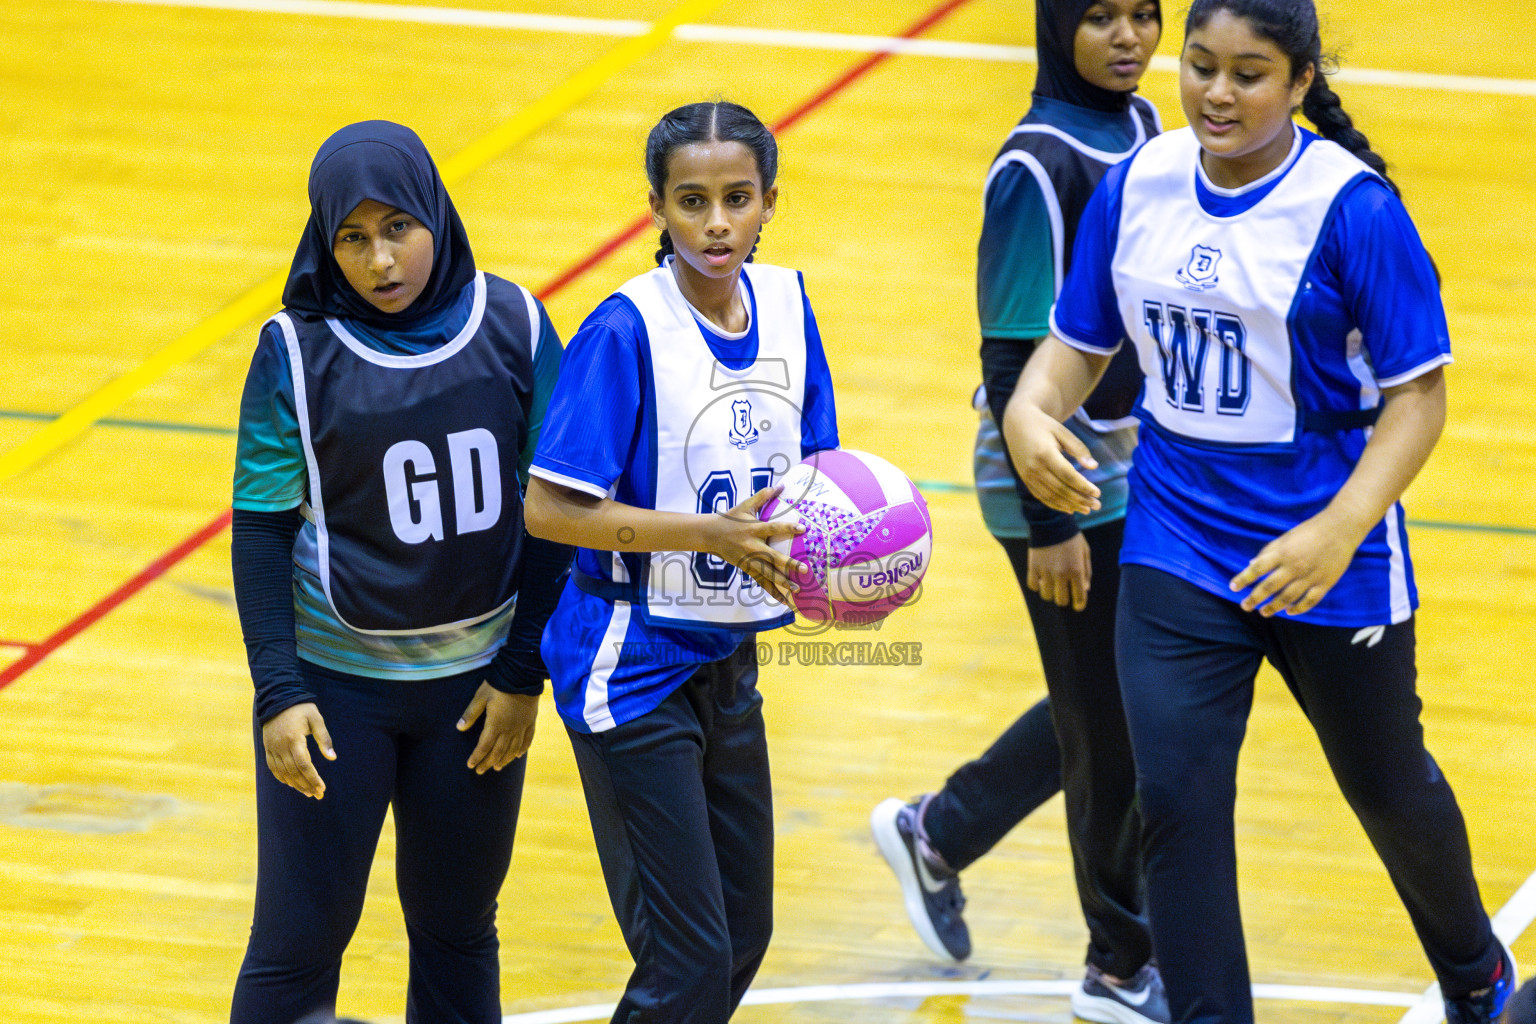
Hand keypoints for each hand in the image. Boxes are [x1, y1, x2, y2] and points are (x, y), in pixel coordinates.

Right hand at [261, 702, 334, 798]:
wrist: (277, 698)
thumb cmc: (301, 708)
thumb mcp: (316, 719)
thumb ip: (324, 739)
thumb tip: (333, 758)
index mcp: (294, 739)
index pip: (304, 765)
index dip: (313, 778)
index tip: (322, 788)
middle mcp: (281, 746)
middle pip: (294, 772)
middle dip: (307, 785)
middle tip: (317, 794)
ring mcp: (272, 748)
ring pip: (283, 772)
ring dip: (295, 784)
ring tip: (307, 792)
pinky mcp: (267, 748)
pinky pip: (272, 767)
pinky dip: (281, 777)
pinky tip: (290, 784)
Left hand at [458, 683, 537, 772]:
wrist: (522, 675)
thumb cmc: (498, 685)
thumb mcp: (480, 697)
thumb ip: (471, 713)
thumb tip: (459, 727)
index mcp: (495, 724)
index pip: (484, 746)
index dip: (477, 757)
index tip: (471, 765)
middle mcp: (509, 729)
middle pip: (498, 751)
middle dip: (488, 762)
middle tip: (481, 771)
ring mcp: (521, 727)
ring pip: (513, 749)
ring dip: (504, 760)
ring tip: (498, 767)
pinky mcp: (530, 722)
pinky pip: (527, 739)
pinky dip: (522, 749)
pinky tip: (518, 755)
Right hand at [704, 485, 807, 606]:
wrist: (710, 535)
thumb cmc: (731, 518)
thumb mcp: (745, 505)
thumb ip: (763, 496)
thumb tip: (781, 485)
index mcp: (752, 529)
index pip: (773, 528)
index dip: (787, 528)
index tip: (803, 529)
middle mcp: (752, 546)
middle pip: (772, 557)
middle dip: (788, 565)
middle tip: (805, 569)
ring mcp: (748, 560)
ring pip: (767, 574)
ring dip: (782, 583)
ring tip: (798, 590)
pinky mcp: (747, 569)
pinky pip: (761, 583)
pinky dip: (772, 592)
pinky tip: (785, 601)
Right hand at [1004, 403, 1100, 514]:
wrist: (1016, 424)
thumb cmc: (1044, 425)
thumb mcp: (1062, 432)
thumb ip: (1078, 448)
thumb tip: (1094, 467)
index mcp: (1045, 453)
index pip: (1068, 476)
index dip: (1083, 486)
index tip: (1097, 493)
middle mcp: (1035, 467)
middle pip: (1060, 489)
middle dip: (1080, 499)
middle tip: (1096, 505)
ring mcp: (1028, 475)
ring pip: (1051, 496)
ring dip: (1070, 505)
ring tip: (1086, 510)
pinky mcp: (1025, 479)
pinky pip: (1041, 496)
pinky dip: (1055, 505)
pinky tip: (1069, 509)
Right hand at [1027, 533, 1091, 610]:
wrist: (1052, 522)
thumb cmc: (1072, 538)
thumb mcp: (1085, 552)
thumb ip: (1087, 572)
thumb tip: (1085, 590)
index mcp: (1076, 570)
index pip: (1079, 597)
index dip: (1079, 605)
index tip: (1078, 606)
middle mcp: (1061, 574)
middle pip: (1061, 600)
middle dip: (1063, 599)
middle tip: (1063, 592)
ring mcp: (1046, 571)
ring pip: (1046, 595)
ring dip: (1049, 592)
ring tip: (1051, 584)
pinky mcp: (1033, 567)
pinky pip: (1033, 585)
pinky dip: (1037, 585)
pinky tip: (1040, 579)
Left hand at [1229, 509, 1364, 616]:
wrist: (1341, 529)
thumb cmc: (1309, 532)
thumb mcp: (1285, 538)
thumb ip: (1268, 552)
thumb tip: (1251, 565)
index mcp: (1282, 553)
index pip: (1258, 569)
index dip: (1244, 579)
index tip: (1233, 587)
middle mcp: (1294, 566)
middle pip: (1270, 587)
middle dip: (1255, 598)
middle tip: (1245, 606)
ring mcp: (1310, 576)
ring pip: (1288, 598)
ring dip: (1274, 607)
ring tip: (1264, 612)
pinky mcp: (1325, 583)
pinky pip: (1310, 601)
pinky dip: (1299, 608)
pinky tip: (1289, 612)